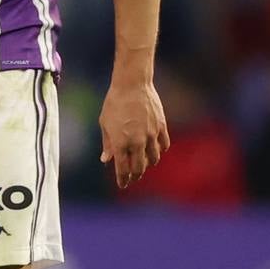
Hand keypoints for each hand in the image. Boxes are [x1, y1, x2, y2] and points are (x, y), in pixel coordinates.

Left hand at [98, 75, 169, 191]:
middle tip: (132, 177)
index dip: (122, 179)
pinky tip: (155, 149)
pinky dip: (160, 150)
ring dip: (148, 164)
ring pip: (154, 159)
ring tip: (144, 163)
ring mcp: (151, 134)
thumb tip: (106, 160)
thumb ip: (108, 143)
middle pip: (139, 168)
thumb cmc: (114, 102)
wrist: (132, 84)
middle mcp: (137, 142)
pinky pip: (164, 145)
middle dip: (135, 176)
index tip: (122, 184)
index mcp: (121, 143)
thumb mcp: (105, 123)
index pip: (123, 169)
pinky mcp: (161, 126)